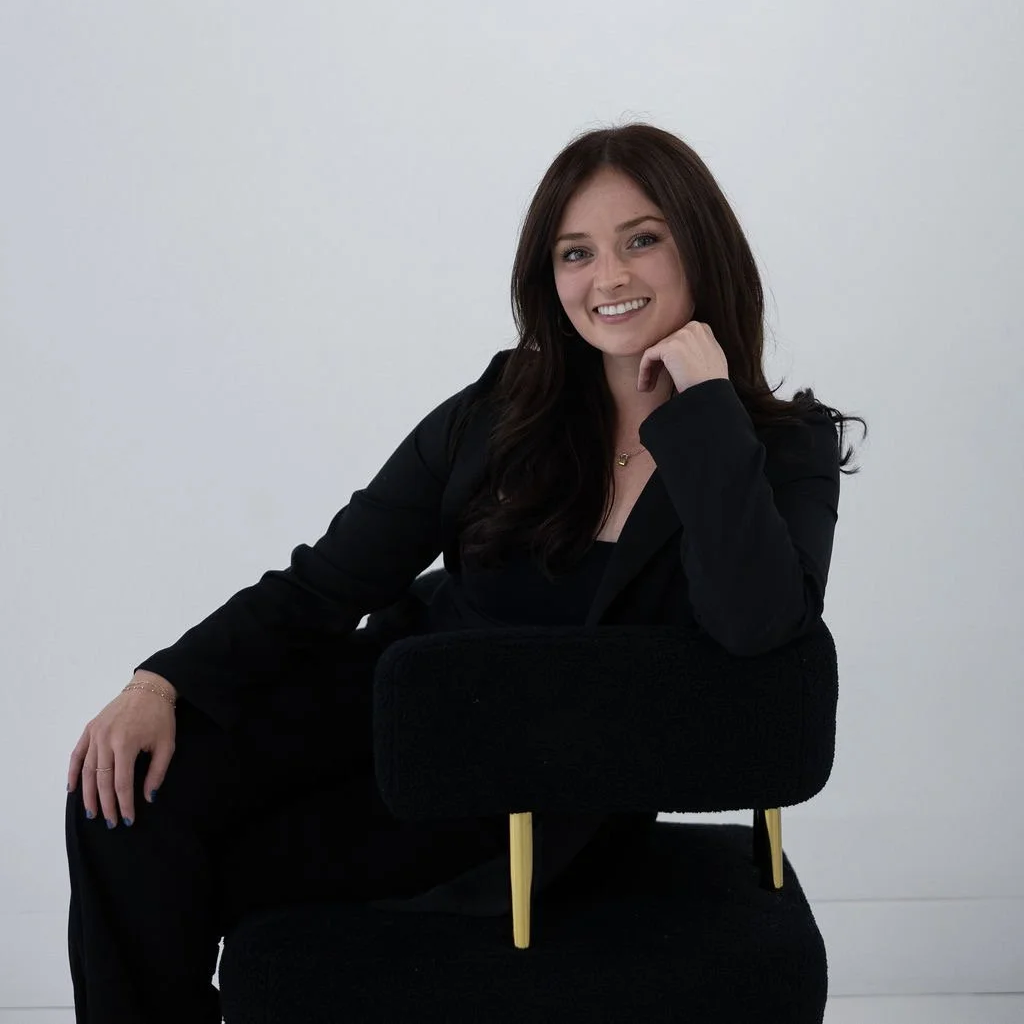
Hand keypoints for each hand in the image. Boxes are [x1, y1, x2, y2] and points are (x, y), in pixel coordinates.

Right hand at [67, 672, 176, 826]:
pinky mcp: (90, 728)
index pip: (122, 783)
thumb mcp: (167, 745)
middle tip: (110, 822)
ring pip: (86, 771)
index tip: (128, 819)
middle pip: (102, 781)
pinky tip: (72, 789)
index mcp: (126, 744)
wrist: (149, 688)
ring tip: (92, 812)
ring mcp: (95, 734)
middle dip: (106, 804)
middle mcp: (106, 740)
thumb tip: (148, 797)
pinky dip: (72, 772)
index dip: (124, 804)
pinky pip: (77, 754)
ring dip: (87, 794)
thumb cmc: (160, 717)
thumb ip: (157, 772)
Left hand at [637, 320, 729, 393]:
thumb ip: (699, 347)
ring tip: (647, 387)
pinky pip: (648, 357)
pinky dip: (644, 372)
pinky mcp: (669, 347)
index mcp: (702, 329)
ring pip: (655, 352)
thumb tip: (685, 352)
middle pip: (665, 345)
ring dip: (649, 371)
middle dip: (657, 365)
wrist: (712, 394)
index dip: (668, 359)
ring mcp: (681, 336)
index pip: (677, 341)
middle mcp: (692, 328)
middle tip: (652, 383)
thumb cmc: (712, 383)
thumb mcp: (712, 357)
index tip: (665, 374)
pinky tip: (644, 386)